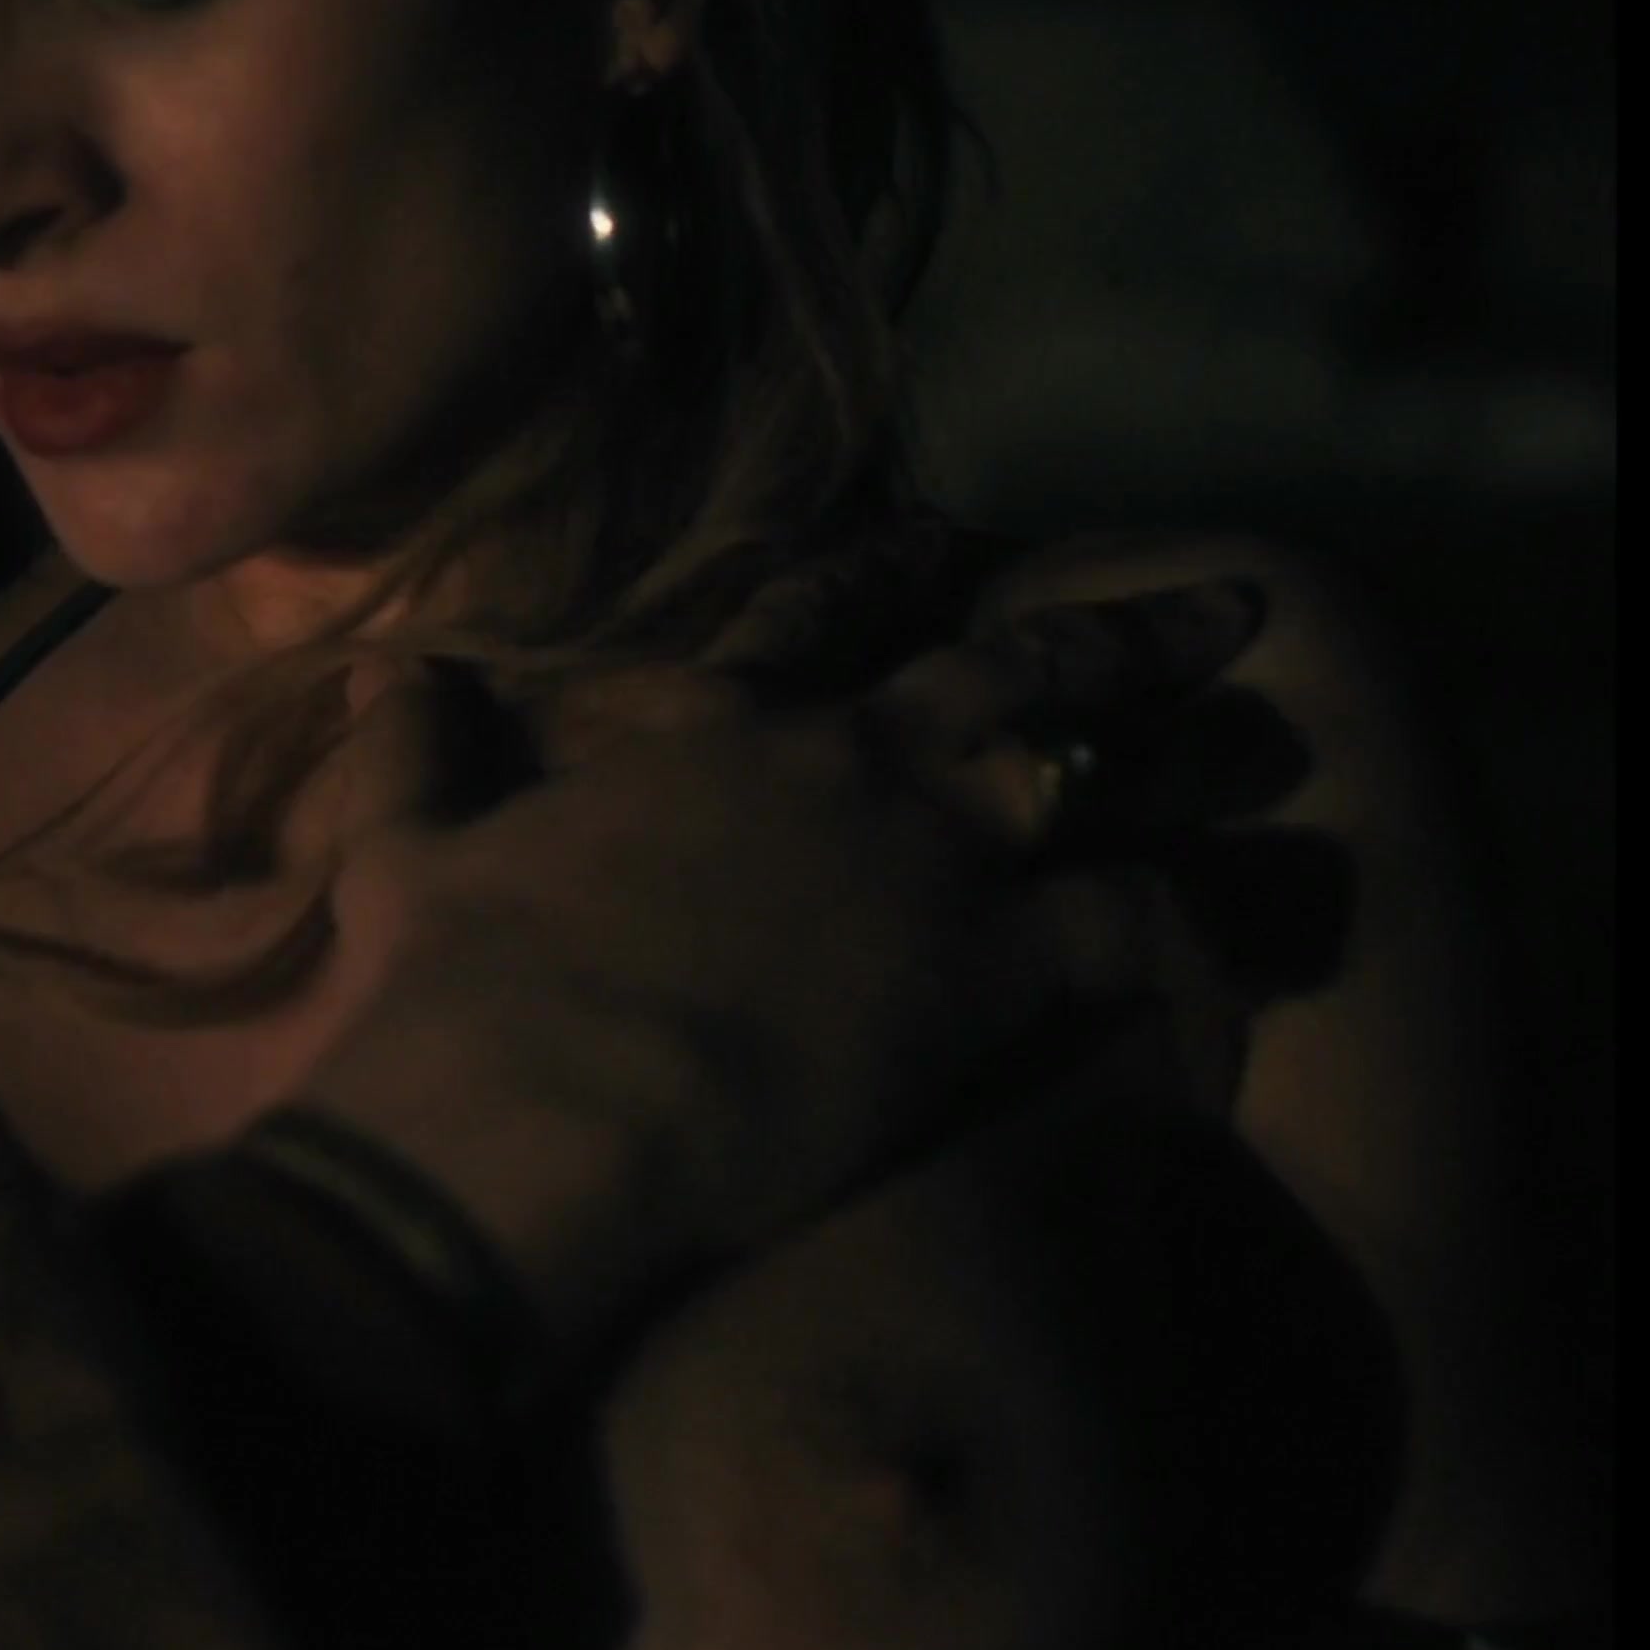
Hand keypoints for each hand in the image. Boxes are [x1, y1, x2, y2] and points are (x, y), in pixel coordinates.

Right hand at [281, 579, 1268, 1367]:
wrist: (536, 1106)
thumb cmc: (454, 983)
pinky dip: (1193, 937)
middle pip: (1008, 667)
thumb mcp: (404, 850)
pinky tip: (1233, 953)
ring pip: (1097, 769)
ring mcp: (930, 857)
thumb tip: (393, 675)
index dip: (884, 573)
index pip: (811, 618)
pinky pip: (1136, 930)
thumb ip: (412, 754)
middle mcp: (840, 762)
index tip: (942, 542)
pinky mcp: (992, 968)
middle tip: (1212, 614)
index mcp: (706, 727)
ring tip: (1256, 742)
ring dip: (1184, 754)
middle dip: (1115, 633)